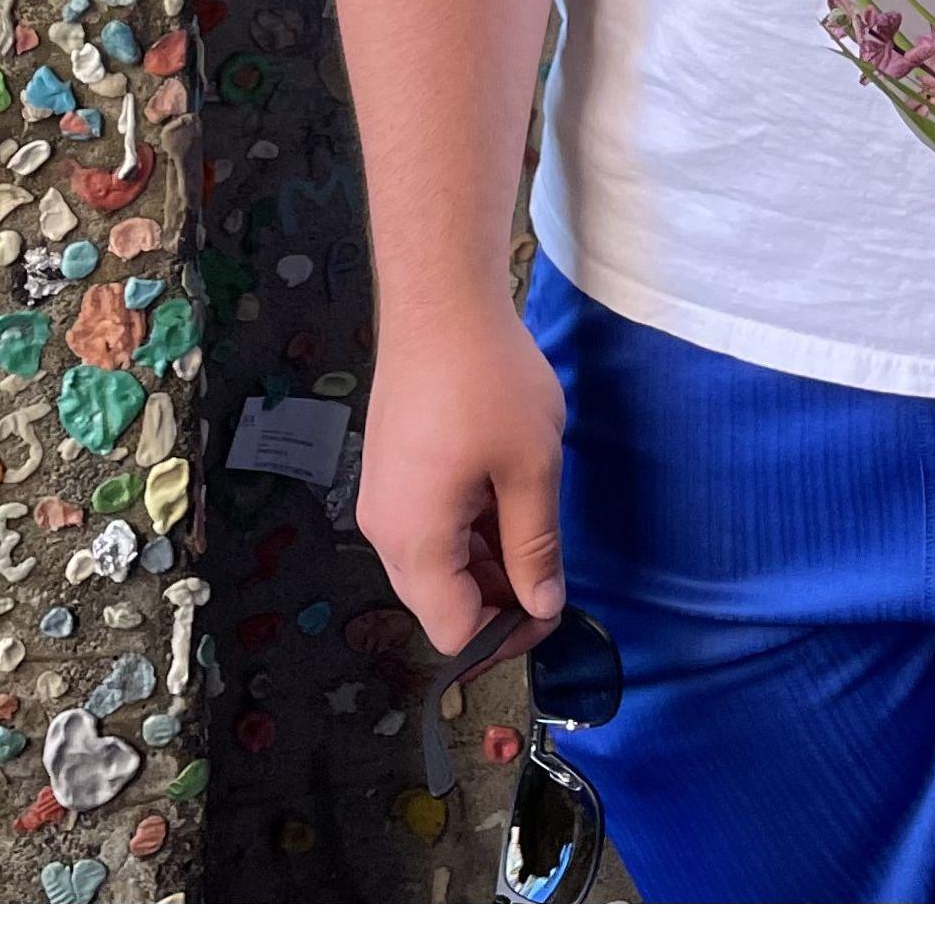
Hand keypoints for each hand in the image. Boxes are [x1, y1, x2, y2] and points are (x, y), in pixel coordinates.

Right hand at [355, 302, 568, 665]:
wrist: (439, 301)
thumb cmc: (489, 381)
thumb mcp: (531, 468)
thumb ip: (536, 547)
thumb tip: (542, 607)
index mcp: (416, 540)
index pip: (453, 632)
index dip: (506, 633)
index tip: (551, 603)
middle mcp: (385, 531)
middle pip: (440, 603)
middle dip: (498, 598)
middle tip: (550, 563)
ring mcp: (383, 500)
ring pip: (436, 565)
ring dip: (486, 561)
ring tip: (531, 515)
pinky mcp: (390, 473)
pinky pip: (429, 527)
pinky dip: (468, 528)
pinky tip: (504, 491)